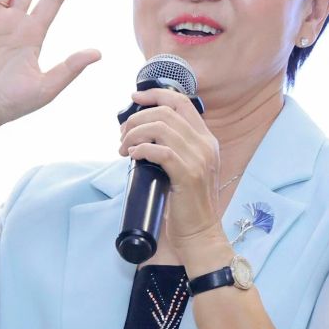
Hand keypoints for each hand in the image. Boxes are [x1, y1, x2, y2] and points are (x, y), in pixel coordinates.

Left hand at [118, 87, 225, 244]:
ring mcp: (199, 158)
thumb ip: (174, 148)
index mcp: (206, 139)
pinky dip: (142, 149)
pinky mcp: (188, 174)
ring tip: (123, 148)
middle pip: (166, 112)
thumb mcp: (186, 168)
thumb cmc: (187, 204)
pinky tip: (134, 155)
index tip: (135, 98)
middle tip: (122, 134)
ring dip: (135, 134)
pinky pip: (160, 151)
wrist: (199, 233)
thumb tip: (141, 134)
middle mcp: (206, 145)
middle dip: (137, 119)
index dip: (156, 94)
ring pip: (161, 128)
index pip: (182, 102)